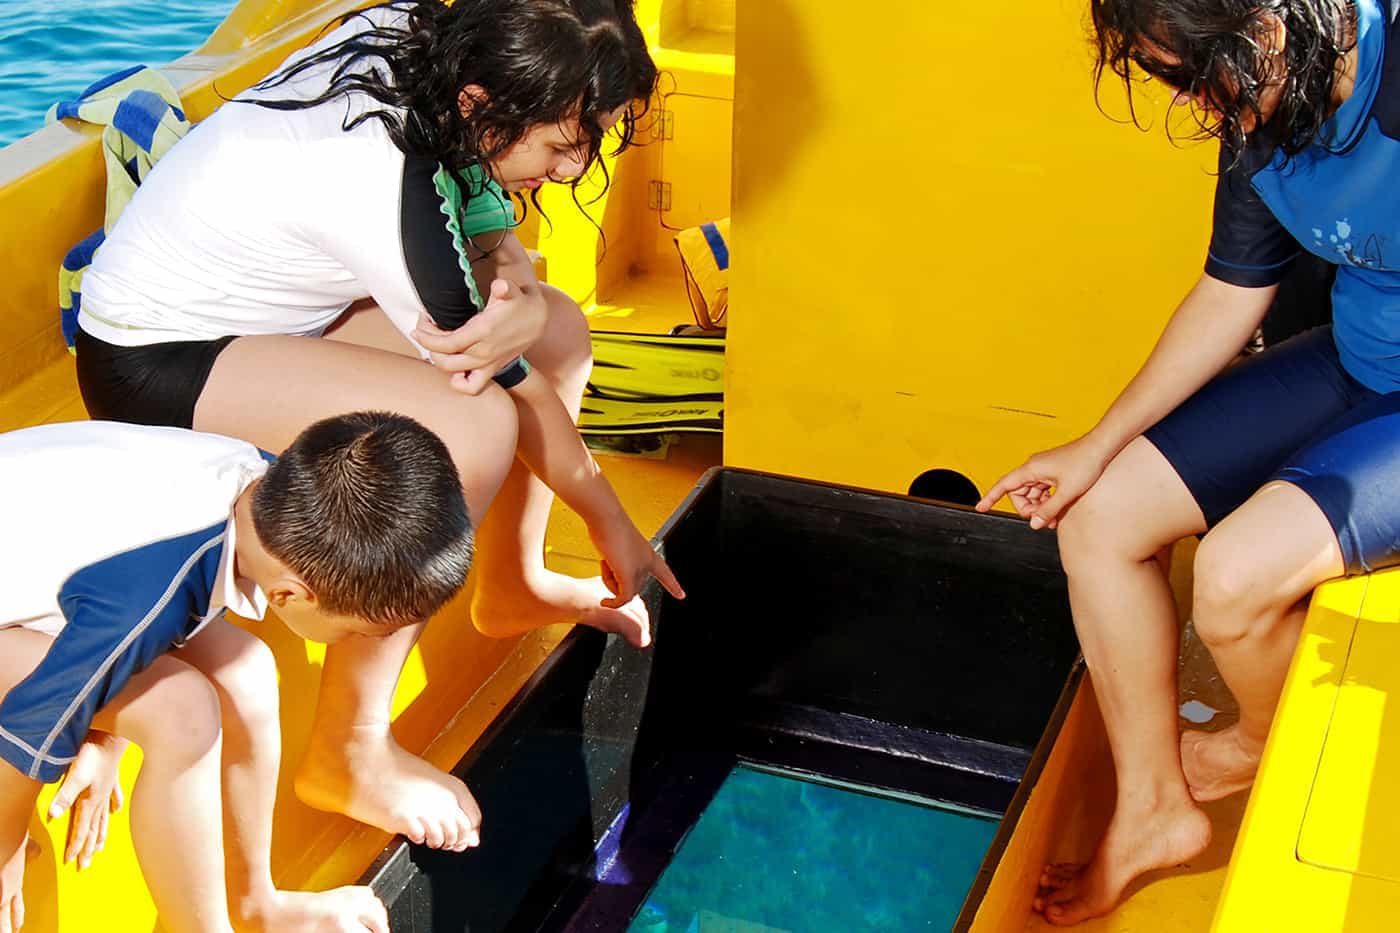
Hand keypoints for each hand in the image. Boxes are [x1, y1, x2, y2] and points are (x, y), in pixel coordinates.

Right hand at [1, 831, 25, 932]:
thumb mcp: (26, 845)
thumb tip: (36, 851)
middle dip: (7, 930)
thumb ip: (30, 852)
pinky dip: (0, 913)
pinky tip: (2, 924)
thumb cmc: (13, 836)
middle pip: (4, 920)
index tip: (18, 928)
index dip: (16, 920)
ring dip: (2, 925)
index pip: (17, 909)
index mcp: (15, 884)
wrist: (5, 833)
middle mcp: (6, 892)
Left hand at [49, 732, 126, 870]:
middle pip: (93, 830)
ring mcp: (107, 791)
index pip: (81, 830)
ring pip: (103, 818)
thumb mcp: (75, 776)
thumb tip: (53, 816)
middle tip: (85, 865)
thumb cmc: (93, 755)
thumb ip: (64, 796)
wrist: (111, 737)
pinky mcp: (110, 781)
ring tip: (101, 848)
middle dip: (88, 848)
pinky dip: (114, 808)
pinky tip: (116, 812)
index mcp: (90, 802)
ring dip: (101, 835)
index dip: (76, 846)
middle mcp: (100, 800)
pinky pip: (114, 799)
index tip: (71, 862)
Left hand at [412, 278, 548, 394]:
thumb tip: (502, 286)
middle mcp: (484, 352)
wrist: (537, 319)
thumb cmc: (519, 303)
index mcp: (484, 332)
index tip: (420, 323)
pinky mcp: (492, 370)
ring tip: (435, 344)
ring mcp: (488, 364)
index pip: (447, 343)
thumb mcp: (512, 292)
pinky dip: (459, 382)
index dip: (428, 336)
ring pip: (452, 372)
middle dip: (428, 344)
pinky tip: (454, 368)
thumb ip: (505, 289)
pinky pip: (472, 387)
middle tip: (424, 329)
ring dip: (438, 359)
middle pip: (444, 359)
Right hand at [589, 514, 685, 608]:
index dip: (673, 585)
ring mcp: (640, 569)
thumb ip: (621, 564)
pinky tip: (605, 602)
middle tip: (607, 562)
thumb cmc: (610, 527)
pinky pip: (622, 598)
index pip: (665, 572)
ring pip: (625, 592)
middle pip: (634, 587)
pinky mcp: (628, 575)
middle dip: (617, 581)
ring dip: (611, 583)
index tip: (681, 595)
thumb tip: (616, 583)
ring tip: (605, 563)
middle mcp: (648, 562)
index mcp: (649, 554)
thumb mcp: (619, 549)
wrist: (606, 517)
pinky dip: (614, 603)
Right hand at [975, 436, 1113, 529]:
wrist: (1102, 447)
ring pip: (1031, 494)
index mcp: (1031, 469)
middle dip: (1028, 509)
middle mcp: (1034, 467)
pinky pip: (1042, 490)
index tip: (980, 508)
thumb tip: (1034, 523)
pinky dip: (1047, 501)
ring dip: (1039, 507)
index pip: (1004, 485)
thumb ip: (1048, 510)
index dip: (990, 497)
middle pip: (1018, 494)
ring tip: (1054, 518)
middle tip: (1044, 520)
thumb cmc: (1086, 463)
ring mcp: (1043, 469)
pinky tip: (1058, 509)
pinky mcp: (1052, 471)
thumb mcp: (1067, 492)